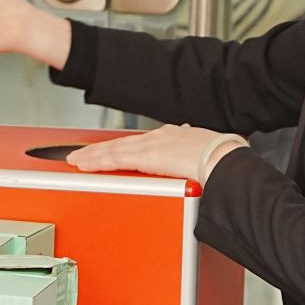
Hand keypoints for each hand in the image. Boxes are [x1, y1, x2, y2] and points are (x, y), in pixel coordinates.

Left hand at [68, 125, 246, 182]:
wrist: (227, 161)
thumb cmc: (225, 163)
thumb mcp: (207, 158)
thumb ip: (195, 161)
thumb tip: (194, 166)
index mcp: (175, 137)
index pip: (141, 142)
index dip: (123, 147)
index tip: (112, 150)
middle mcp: (161, 137)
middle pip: (123, 143)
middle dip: (101, 149)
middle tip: (83, 154)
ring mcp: (153, 145)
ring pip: (115, 149)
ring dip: (94, 155)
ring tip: (77, 160)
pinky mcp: (146, 156)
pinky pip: (115, 158)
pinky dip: (98, 160)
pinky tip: (85, 164)